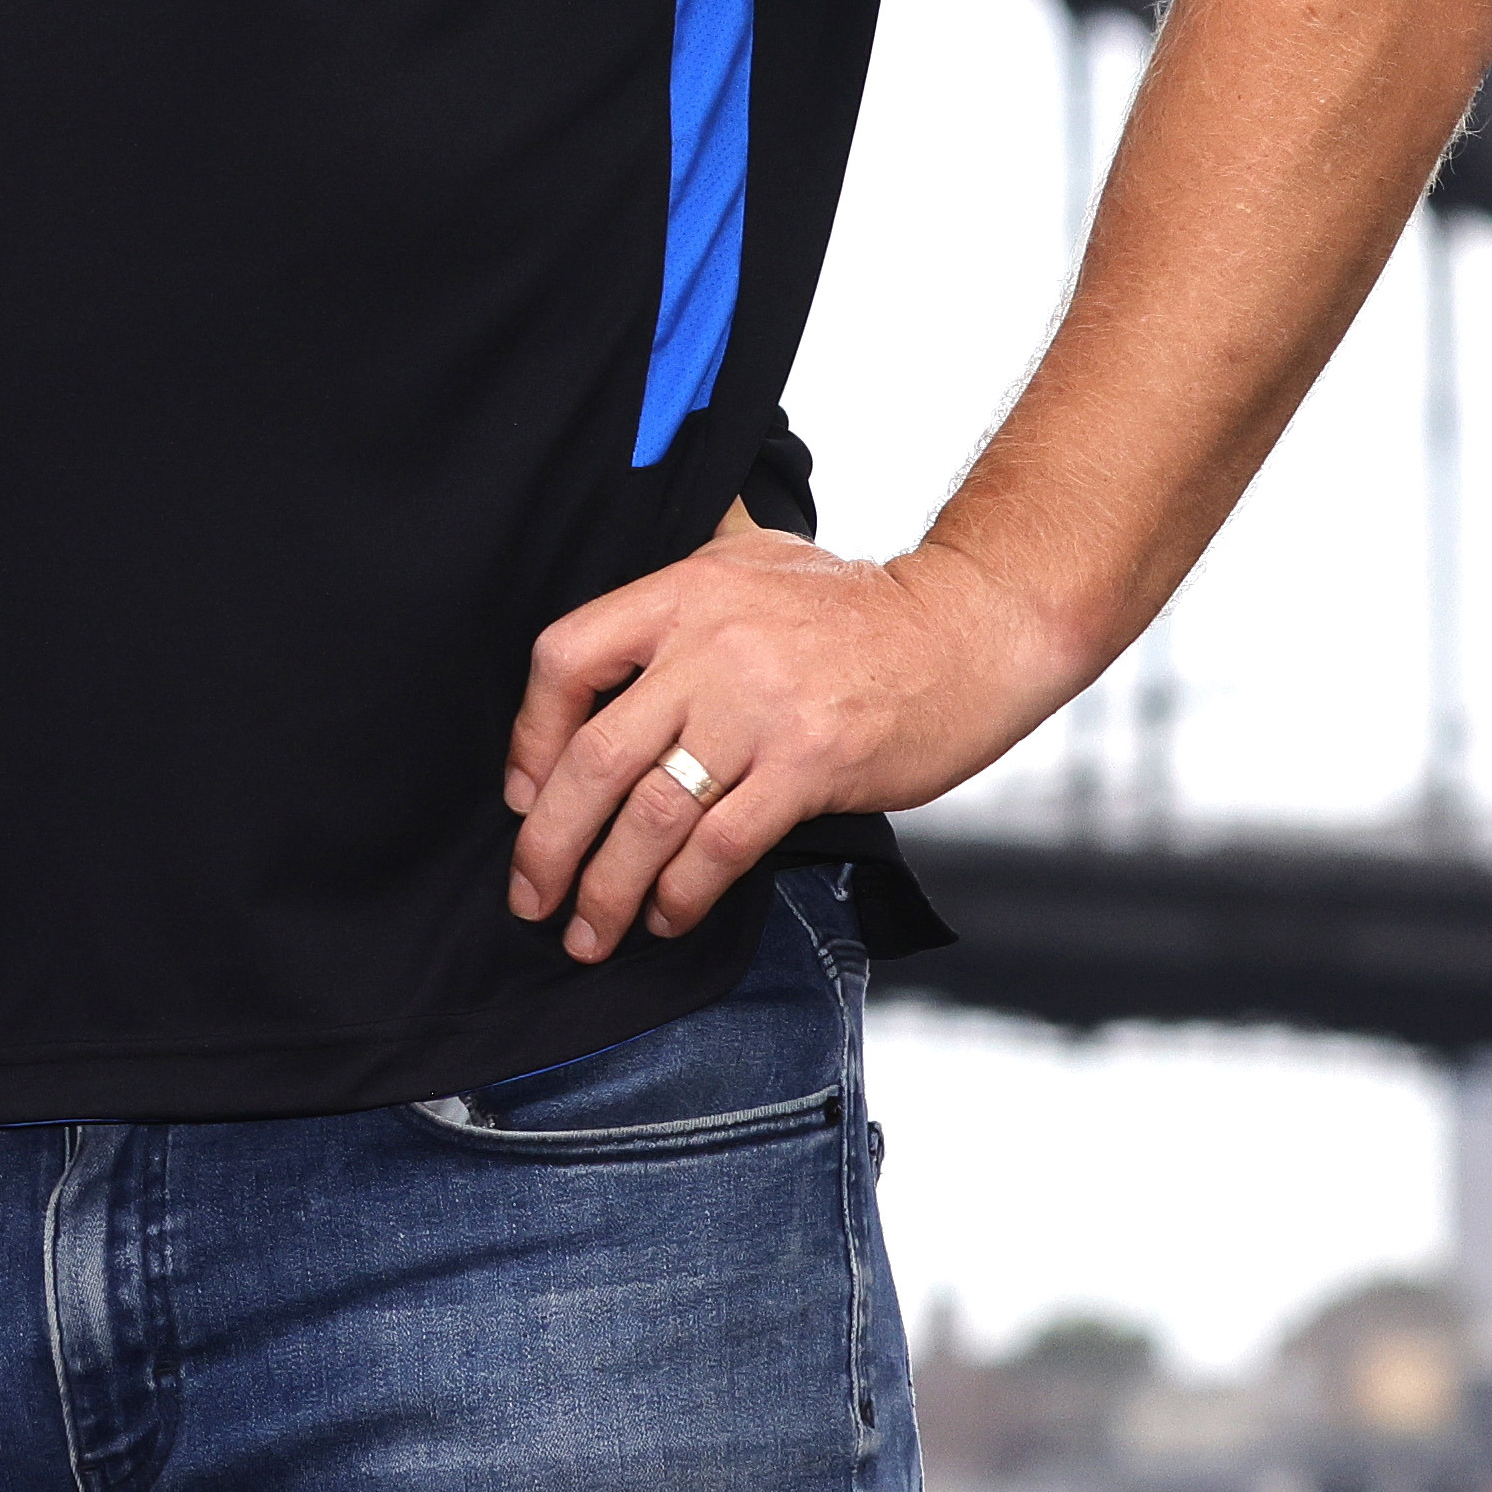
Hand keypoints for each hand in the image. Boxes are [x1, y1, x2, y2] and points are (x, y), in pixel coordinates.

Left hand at [501, 527, 1067, 963]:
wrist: (969, 626)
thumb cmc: (859, 606)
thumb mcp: (755, 559)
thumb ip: (681, 595)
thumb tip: (605, 663)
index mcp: (683, 593)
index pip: (565, 661)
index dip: (529, 737)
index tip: (523, 794)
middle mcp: (710, 649)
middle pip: (594, 759)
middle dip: (548, 843)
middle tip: (530, 896)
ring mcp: (760, 711)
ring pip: (651, 816)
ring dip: (608, 889)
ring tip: (589, 932)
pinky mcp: (810, 767)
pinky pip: (721, 847)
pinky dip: (683, 894)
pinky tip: (668, 918)